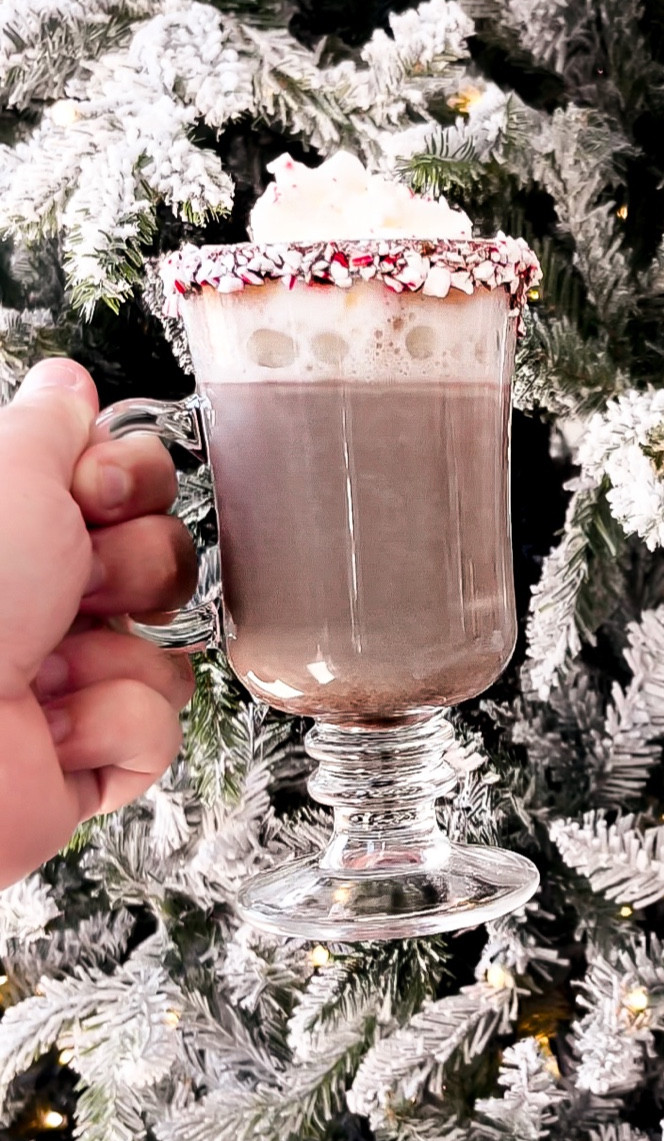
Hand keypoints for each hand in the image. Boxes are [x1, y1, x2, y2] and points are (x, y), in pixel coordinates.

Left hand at [0, 359, 196, 888]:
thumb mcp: (6, 472)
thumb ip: (50, 421)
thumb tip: (70, 383)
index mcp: (20, 535)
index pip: (128, 485)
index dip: (131, 484)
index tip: (94, 494)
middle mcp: (40, 604)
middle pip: (164, 562)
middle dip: (133, 573)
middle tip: (75, 587)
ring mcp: (67, 682)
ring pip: (169, 651)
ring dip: (116, 661)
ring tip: (50, 672)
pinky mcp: (90, 757)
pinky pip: (160, 727)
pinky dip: (113, 726)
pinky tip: (54, 726)